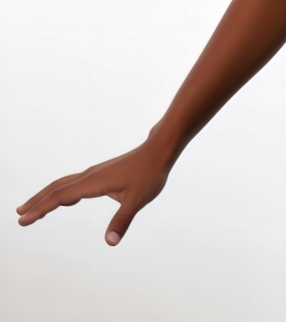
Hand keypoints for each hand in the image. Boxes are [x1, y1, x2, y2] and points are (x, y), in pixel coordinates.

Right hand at [16, 138, 172, 245]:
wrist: (160, 149)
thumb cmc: (150, 172)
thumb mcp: (139, 199)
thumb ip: (123, 219)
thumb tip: (110, 242)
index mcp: (93, 182)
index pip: (60, 197)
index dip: (40, 209)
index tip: (22, 220)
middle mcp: (90, 176)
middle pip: (56, 188)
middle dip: (37, 202)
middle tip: (18, 215)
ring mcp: (96, 173)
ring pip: (65, 184)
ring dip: (48, 195)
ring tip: (33, 208)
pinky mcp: (103, 173)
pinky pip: (75, 183)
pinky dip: (63, 191)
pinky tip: (66, 200)